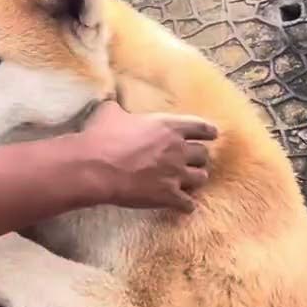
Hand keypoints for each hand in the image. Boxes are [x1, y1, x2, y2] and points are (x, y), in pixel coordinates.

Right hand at [76, 101, 216, 211]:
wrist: (95, 168)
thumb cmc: (102, 137)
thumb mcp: (110, 112)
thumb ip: (119, 107)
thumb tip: (113, 101)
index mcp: (168, 126)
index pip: (201, 127)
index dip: (208, 132)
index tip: (212, 135)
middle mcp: (178, 149)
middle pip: (203, 155)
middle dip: (198, 158)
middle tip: (190, 161)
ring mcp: (175, 174)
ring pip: (201, 178)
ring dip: (194, 180)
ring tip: (187, 182)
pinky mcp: (168, 196)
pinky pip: (188, 204)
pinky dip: (186, 205)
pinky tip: (181, 205)